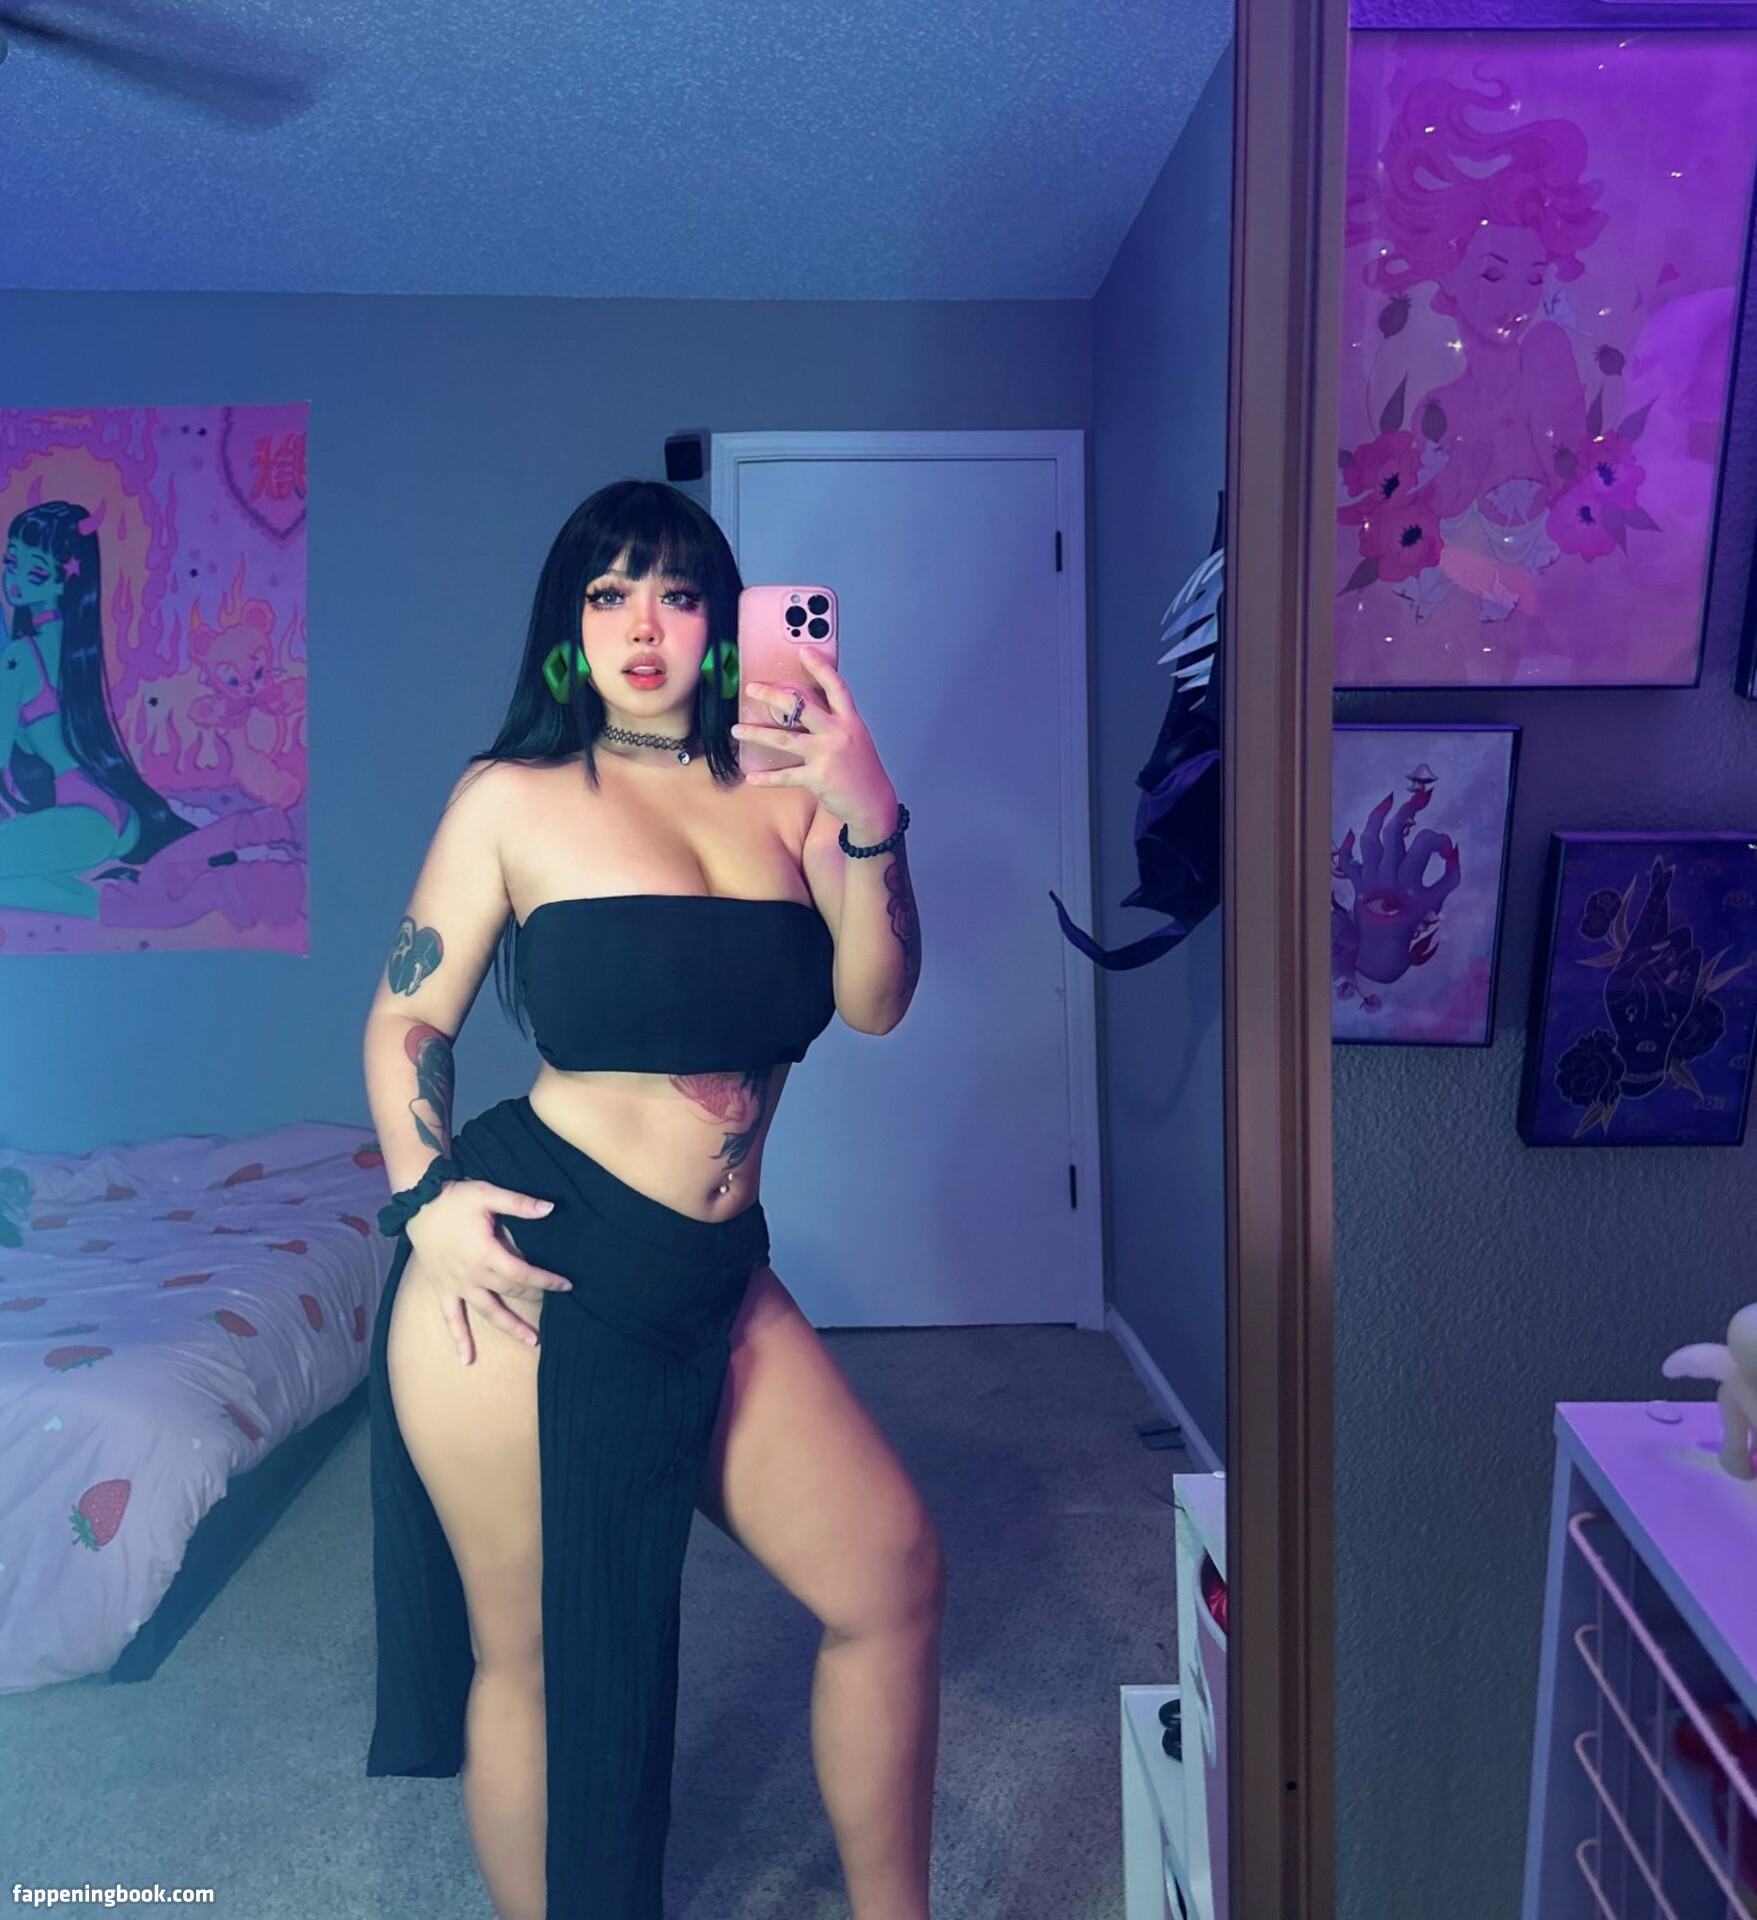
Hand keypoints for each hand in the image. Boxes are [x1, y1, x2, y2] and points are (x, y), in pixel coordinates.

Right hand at [404, 1177, 573, 1363]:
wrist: (416, 1205)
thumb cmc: (454, 1198)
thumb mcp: (488, 1194)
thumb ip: (519, 1204)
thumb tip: (551, 1208)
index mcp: (486, 1253)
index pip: (523, 1273)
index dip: (546, 1280)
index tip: (566, 1286)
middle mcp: (472, 1275)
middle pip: (510, 1292)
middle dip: (534, 1298)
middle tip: (554, 1305)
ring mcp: (456, 1285)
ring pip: (488, 1312)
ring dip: (510, 1327)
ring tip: (532, 1341)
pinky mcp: (442, 1289)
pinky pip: (451, 1318)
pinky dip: (459, 1339)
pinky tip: (467, 1360)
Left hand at [731, 644, 897, 836]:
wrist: (873, 802)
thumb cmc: (861, 769)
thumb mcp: (854, 738)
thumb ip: (833, 722)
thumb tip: (802, 708)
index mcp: (849, 720)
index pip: (835, 687)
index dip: (820, 667)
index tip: (804, 651)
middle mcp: (839, 733)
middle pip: (802, 707)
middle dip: (773, 696)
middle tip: (752, 688)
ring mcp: (828, 755)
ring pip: (786, 739)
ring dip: (758, 733)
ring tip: (737, 729)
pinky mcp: (819, 778)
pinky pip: (786, 776)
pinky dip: (767, 778)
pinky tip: (751, 777)